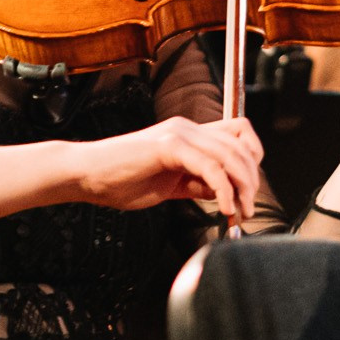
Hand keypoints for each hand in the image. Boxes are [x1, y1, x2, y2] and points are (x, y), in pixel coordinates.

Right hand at [71, 116, 263, 222]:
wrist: (87, 175)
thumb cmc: (121, 181)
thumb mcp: (169, 185)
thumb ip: (196, 184)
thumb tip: (222, 193)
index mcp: (188, 134)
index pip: (238, 134)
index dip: (251, 161)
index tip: (247, 191)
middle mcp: (187, 128)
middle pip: (241, 144)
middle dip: (251, 179)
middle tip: (247, 209)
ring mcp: (179, 134)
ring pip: (230, 154)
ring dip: (242, 186)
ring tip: (238, 211)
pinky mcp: (169, 146)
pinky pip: (210, 167)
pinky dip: (223, 190)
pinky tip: (221, 208)